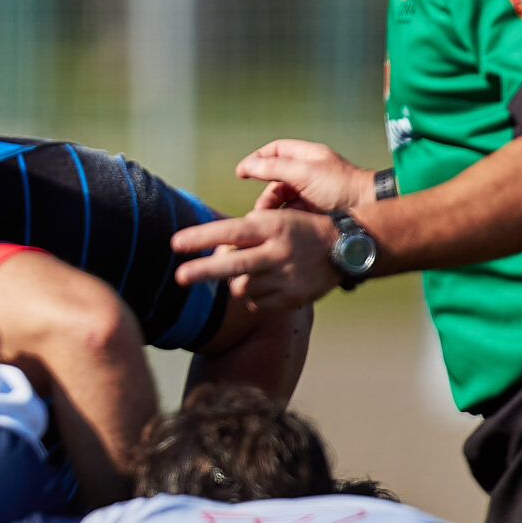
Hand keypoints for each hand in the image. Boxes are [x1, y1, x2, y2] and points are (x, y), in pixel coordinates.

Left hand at [171, 209, 343, 308]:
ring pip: (241, 287)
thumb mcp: (274, 219)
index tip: (175, 243)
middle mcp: (279, 252)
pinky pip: (255, 303)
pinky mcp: (292, 298)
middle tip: (179, 278)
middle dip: (202, 272)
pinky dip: (251, 296)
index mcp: (273, 227)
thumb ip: (243, 233)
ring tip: (249, 271)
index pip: (231, 231)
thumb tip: (211, 252)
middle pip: (233, 265)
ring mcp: (286, 277)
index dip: (201, 238)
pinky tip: (264, 284)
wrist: (346, 247)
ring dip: (235, 281)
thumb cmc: (298, 231)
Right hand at [236, 140, 373, 215]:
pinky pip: (290, 212)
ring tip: (269, 223)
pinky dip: (282, 218)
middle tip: (259, 211)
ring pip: (280, 198)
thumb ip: (272, 168)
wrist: (368, 209)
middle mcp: (307, 171)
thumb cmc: (339, 187)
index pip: (275, 150)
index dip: (256, 159)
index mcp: (307, 156)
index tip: (241, 173)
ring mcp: (310, 191)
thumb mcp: (303, 173)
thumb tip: (245, 166)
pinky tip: (280, 227)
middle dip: (265, 193)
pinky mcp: (313, 209)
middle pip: (274, 177)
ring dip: (272, 209)